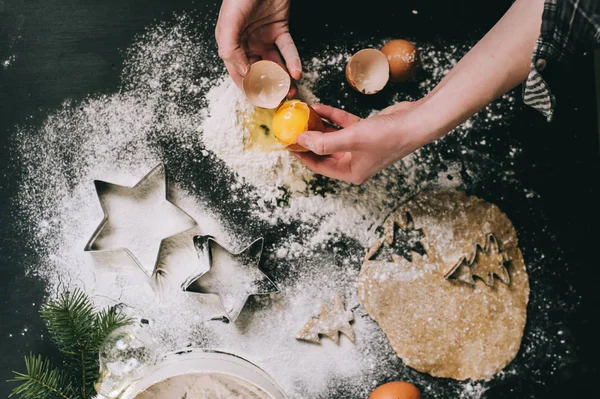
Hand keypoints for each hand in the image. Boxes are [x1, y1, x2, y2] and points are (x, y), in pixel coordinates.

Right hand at [215, 0, 300, 90]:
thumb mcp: (229, 24)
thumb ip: (230, 50)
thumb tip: (243, 73)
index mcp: (230, 43)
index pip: (238, 72)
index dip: (248, 88)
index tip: (259, 102)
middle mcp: (247, 42)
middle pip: (258, 71)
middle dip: (269, 86)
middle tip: (279, 99)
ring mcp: (264, 37)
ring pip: (274, 63)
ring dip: (283, 78)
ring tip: (291, 90)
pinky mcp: (280, 29)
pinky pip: (287, 49)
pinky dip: (293, 61)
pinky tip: (297, 72)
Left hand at [292, 102, 433, 183]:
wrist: (416, 122)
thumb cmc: (387, 136)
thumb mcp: (351, 140)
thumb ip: (324, 142)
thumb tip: (302, 140)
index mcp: (351, 172)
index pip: (319, 165)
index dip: (302, 155)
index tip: (287, 144)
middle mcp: (355, 161)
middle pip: (324, 151)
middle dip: (308, 139)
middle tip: (291, 128)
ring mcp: (361, 146)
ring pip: (333, 136)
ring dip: (318, 125)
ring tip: (301, 115)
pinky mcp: (366, 131)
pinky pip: (343, 124)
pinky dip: (332, 116)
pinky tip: (318, 107)